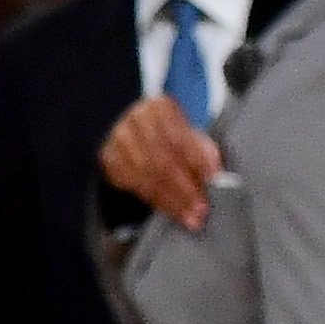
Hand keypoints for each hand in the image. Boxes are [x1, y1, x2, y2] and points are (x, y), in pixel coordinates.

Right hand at [100, 96, 219, 231]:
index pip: (180, 138)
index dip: (198, 160)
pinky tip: (171, 210)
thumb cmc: (172, 135)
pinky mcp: (109, 160)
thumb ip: (204, 150)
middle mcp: (134, 121)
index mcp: (159, 107)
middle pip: (161, 161)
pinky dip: (155, 200)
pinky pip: (133, 186)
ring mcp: (117, 141)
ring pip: (146, 177)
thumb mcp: (192, 134)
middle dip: (184, 189)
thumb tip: (215, 175)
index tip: (212, 180)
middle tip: (200, 208)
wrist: (139, 134)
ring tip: (189, 215)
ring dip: (171, 200)